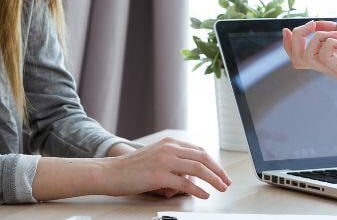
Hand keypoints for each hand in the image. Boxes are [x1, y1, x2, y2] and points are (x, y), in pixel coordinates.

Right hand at [101, 137, 231, 198]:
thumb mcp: (156, 156)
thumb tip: (190, 174)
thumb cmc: (131, 168)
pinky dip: (198, 189)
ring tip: (221, 188)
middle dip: (218, 170)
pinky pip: (185, 183)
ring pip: (198, 169)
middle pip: (202, 158)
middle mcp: (169, 148)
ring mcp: (164, 161)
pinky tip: (204, 195)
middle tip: (226, 181)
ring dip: (213, 179)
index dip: (213, 162)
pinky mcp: (159, 175)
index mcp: (170, 143)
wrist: (110, 172)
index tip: (221, 172)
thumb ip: (174, 160)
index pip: (199, 150)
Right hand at [282, 20, 336, 77]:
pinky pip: (324, 56)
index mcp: (329, 58)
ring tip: (333, 31)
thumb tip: (314, 24)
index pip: (299, 57)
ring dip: (314, 37)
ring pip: (306, 57)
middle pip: (296, 59)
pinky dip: (328, 41)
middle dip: (295, 39)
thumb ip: (331, 29)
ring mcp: (335, 69)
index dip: (288, 44)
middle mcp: (329, 66)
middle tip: (310, 26)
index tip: (287, 28)